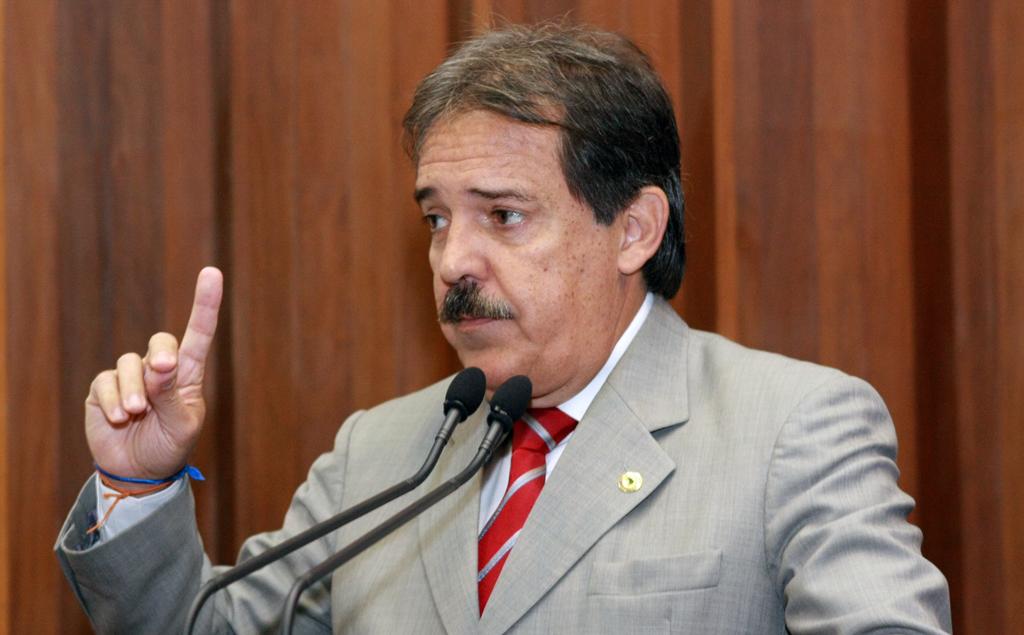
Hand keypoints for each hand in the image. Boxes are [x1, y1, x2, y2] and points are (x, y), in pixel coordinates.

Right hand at [85, 267, 222, 489]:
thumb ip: (171, 396)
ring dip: (133, 389)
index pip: (199, 334)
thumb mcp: (180, 425)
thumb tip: (159, 364)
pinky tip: (118, 419)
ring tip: (134, 414)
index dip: (205, 304)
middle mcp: (160, 369)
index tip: (212, 273)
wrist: (139, 472)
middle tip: (162, 374)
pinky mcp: (104, 389)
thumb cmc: (169, 446)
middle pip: (161, 342)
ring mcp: (131, 377)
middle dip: (160, 356)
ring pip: (129, 364)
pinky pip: (106, 382)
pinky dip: (112, 400)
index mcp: (188, 374)